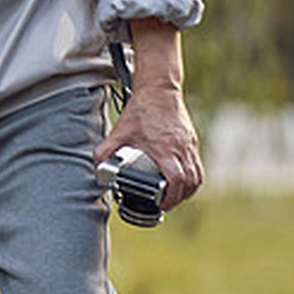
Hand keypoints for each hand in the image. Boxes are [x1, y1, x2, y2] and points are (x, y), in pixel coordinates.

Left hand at [96, 19, 200, 210]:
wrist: (159, 89)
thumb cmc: (141, 110)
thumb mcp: (119, 131)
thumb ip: (106, 149)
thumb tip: (96, 167)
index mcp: (164, 149)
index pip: (176, 179)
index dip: (171, 197)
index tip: (161, 204)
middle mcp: (180, 149)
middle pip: (191, 182)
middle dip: (179, 198)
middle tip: (166, 204)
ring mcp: (189, 145)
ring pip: (198, 175)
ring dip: (188, 190)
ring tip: (175, 196)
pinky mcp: (191, 141)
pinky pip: (198, 165)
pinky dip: (192, 177)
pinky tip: (183, 181)